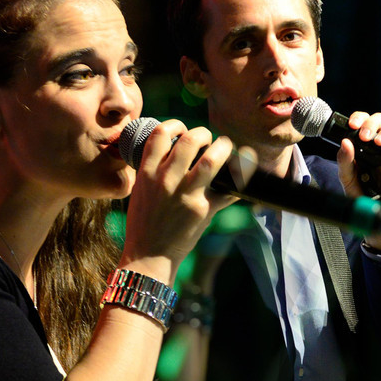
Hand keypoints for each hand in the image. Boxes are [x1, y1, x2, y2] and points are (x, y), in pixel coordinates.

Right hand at [120, 119, 237, 284]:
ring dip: (223, 147)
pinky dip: (238, 180)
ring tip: (225, 146)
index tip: (182, 128)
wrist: (148, 256)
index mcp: (147, 173)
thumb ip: (154, 172)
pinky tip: (240, 175)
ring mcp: (186, 195)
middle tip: (208, 138)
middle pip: (189, 140)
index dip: (175, 124)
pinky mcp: (203, 210)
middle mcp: (166, 181)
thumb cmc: (142, 224)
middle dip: (203, 133)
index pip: (161, 134)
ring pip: (211, 160)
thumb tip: (172, 152)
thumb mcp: (140, 192)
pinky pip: (228, 190)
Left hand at [337, 111, 380, 248]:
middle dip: (371, 123)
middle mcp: (379, 145)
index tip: (352, 125)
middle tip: (364, 136)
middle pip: (380, 120)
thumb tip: (345, 143)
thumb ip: (344, 162)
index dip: (359, 118)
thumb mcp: (347, 180)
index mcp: (362, 145)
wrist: (379, 213)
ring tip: (378, 143)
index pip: (362, 122)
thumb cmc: (363, 195)